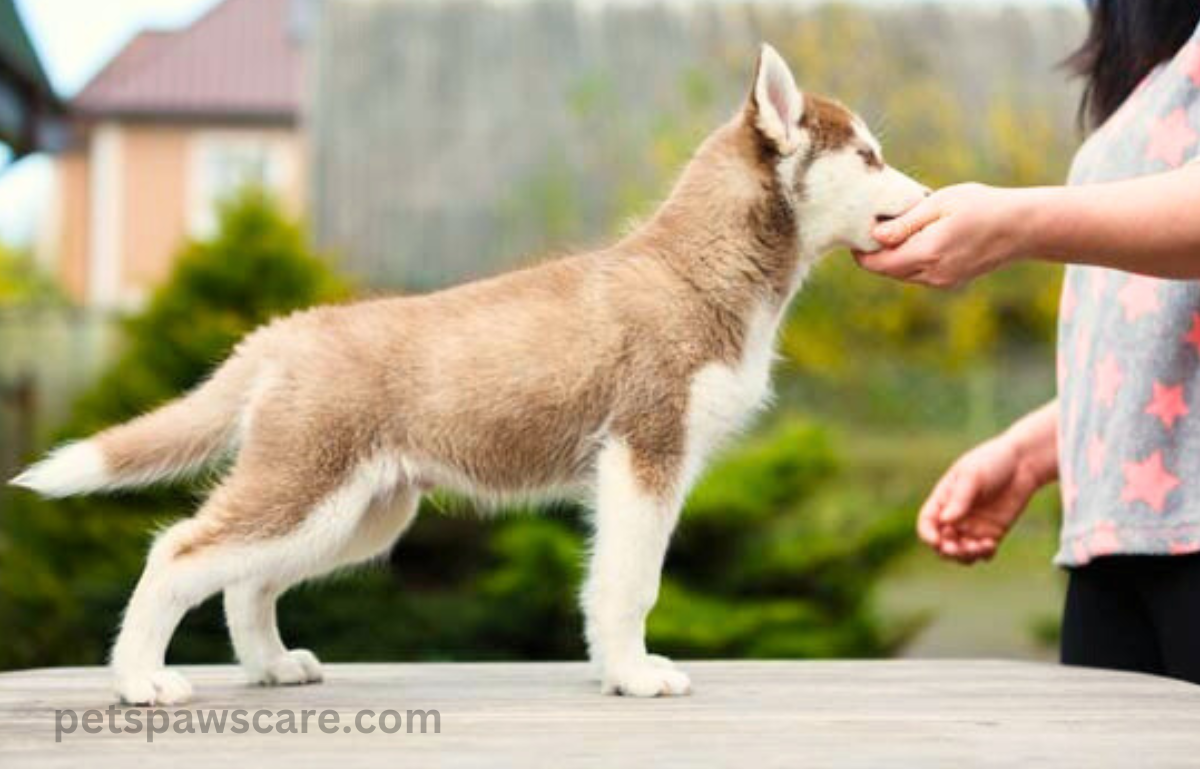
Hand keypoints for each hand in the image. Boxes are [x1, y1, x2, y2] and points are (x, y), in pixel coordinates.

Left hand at [854, 183, 1035, 288]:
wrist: (1021, 227)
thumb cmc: (981, 206)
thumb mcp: (940, 204)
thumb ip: (905, 223)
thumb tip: (874, 237)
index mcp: (927, 254)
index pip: (877, 264)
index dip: (861, 251)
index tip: (860, 230)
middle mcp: (932, 275)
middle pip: (887, 270)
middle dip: (877, 252)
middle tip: (878, 224)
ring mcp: (942, 282)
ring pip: (902, 274)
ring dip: (895, 256)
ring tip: (902, 229)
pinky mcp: (950, 282)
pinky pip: (919, 275)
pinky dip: (912, 260)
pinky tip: (922, 238)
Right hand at [917, 435, 1040, 563]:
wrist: (1023, 462)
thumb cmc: (991, 461)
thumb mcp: (972, 476)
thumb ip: (959, 499)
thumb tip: (946, 521)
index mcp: (943, 500)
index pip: (927, 523)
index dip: (927, 535)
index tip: (937, 541)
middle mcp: (955, 517)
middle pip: (942, 543)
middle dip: (948, 550)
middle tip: (958, 548)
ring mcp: (973, 527)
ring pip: (961, 552)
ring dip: (965, 556)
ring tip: (979, 547)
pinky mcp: (993, 533)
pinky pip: (983, 553)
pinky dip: (983, 554)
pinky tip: (991, 545)